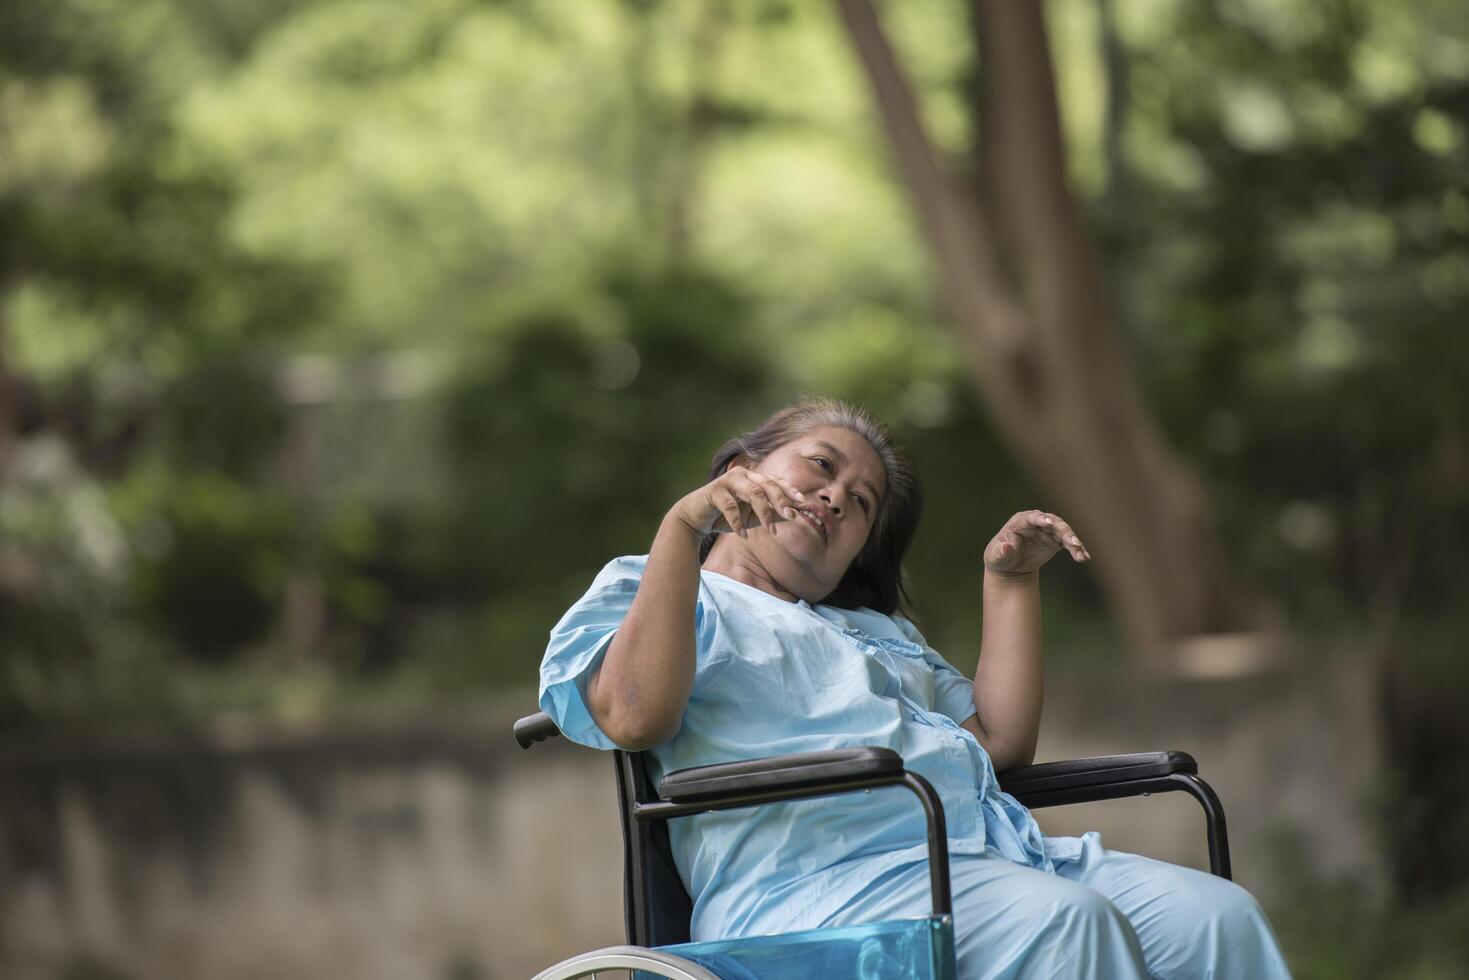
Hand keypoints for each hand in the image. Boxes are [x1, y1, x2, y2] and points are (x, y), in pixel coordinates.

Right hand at [670, 465, 807, 538]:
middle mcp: (743, 474)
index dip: (790, 490)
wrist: (695, 518)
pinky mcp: (714, 491)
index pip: (776, 481)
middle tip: (792, 517)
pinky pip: (730, 506)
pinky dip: (738, 522)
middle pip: (767, 485)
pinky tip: (743, 535)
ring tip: (771, 532)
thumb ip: (772, 514)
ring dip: (764, 513)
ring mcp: (728, 480)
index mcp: (753, 477)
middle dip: (781, 501)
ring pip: (753, 493)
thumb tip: (796, 515)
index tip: (803, 501)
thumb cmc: (726, 516)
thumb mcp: (753, 517)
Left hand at [983, 510, 1089, 579]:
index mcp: (1019, 522)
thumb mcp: (996, 556)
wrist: (1010, 567)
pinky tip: (1084, 557)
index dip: (1041, 519)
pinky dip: (1076, 549)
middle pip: (1053, 522)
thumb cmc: (999, 557)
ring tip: (1081, 553)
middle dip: (1064, 531)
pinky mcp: (1055, 541)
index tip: (1050, 523)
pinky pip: (1068, 543)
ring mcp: (1047, 531)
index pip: (1031, 517)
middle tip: (1073, 542)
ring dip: (1073, 541)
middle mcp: (1036, 522)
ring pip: (1063, 531)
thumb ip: (1002, 552)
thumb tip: (1007, 547)